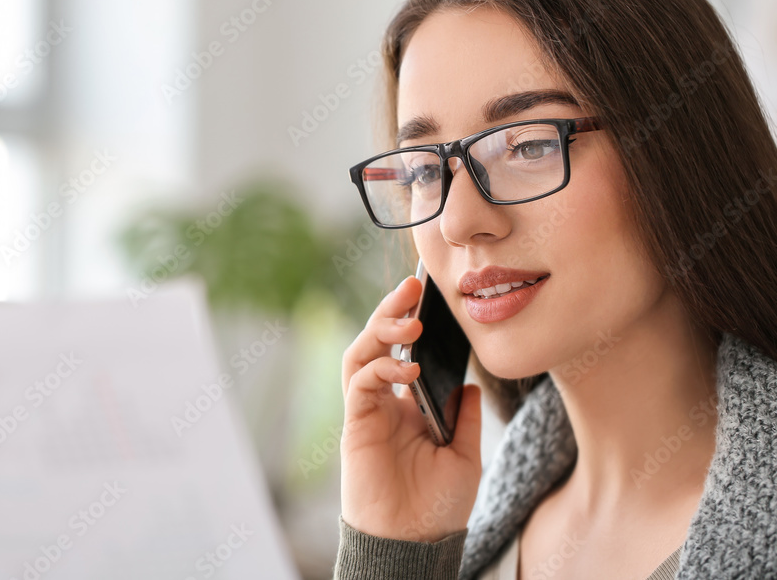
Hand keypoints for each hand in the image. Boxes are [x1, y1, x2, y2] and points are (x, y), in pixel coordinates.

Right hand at [340, 275, 482, 542]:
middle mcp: (385, 400)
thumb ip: (464, 418)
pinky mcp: (356, 422)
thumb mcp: (465, 455)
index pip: (406, 351)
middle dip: (392, 310)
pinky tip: (408, 370)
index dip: (414, 322)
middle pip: (379, 341)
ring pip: (362, 353)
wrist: (413, 540)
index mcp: (409, 404)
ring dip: (382, 330)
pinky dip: (381, 369)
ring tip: (411, 321)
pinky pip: (360, 383)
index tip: (430, 295)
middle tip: (412, 287)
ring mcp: (368, 409)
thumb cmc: (436, 505)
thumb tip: (472, 384)